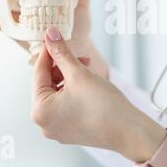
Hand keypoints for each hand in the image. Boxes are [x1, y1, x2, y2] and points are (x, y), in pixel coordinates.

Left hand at [31, 26, 165, 162]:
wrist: (128, 131)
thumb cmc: (104, 106)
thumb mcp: (79, 73)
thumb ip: (62, 53)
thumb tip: (50, 35)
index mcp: (39, 111)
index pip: (38, 73)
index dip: (48, 52)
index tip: (53, 37)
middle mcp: (44, 124)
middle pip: (47, 84)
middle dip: (62, 67)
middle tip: (79, 55)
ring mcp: (58, 129)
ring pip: (58, 94)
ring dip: (70, 78)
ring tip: (88, 69)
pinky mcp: (71, 130)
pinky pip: (66, 105)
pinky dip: (74, 92)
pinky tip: (89, 84)